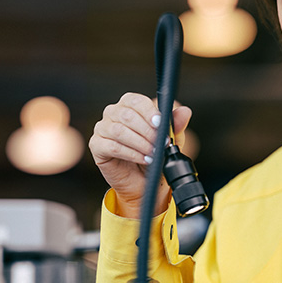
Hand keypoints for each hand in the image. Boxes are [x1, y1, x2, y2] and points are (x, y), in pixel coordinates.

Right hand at [88, 92, 191, 217]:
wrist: (144, 181)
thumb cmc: (155, 155)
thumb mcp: (171, 140)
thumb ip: (175, 125)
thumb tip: (185, 111)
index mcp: (129, 105)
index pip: (136, 101)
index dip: (149, 112)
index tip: (160, 124)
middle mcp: (113, 113)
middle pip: (127, 115)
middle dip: (147, 131)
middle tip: (160, 144)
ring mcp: (103, 129)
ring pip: (118, 130)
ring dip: (140, 143)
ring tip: (153, 154)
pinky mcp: (97, 146)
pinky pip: (112, 146)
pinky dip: (130, 153)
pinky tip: (143, 159)